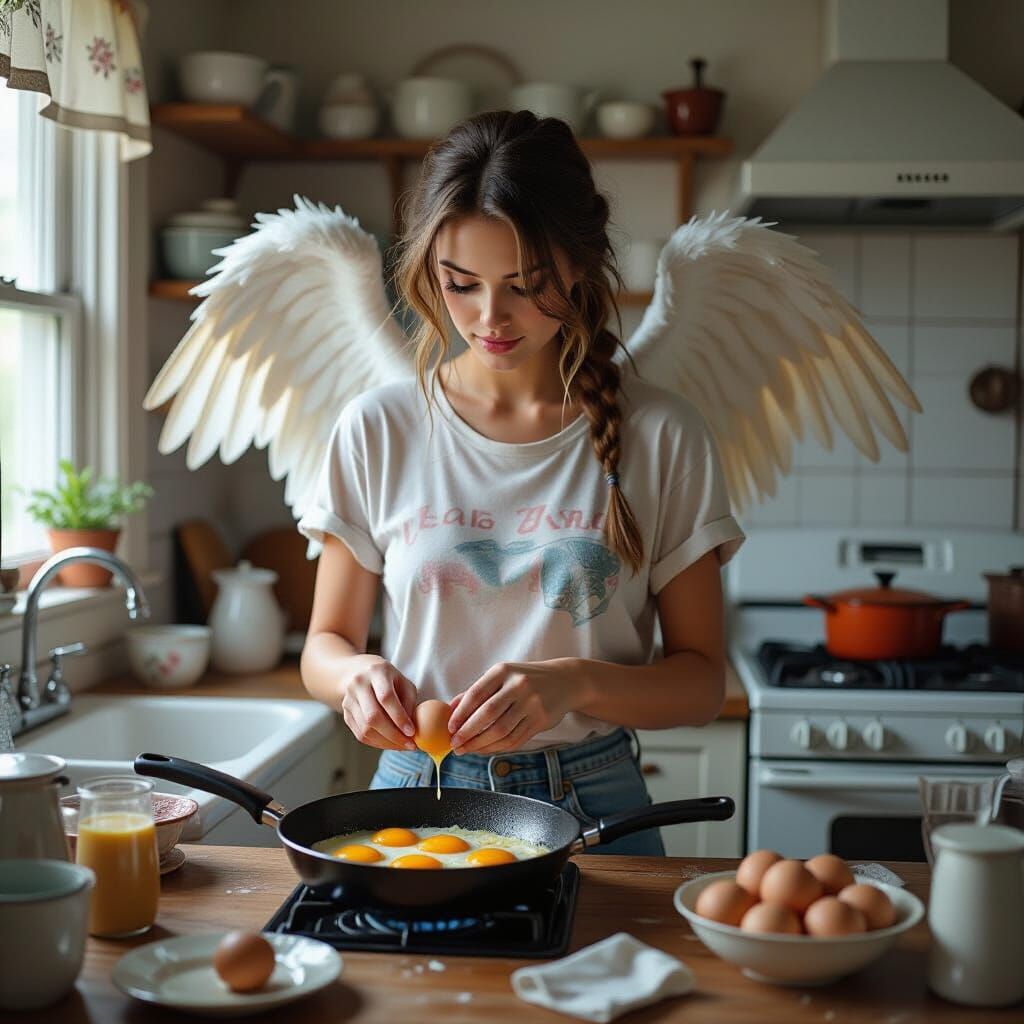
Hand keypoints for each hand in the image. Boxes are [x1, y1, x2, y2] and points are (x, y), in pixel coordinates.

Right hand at [338, 654, 417, 750]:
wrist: (359, 673)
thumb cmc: (389, 679)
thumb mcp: (404, 683)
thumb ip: (409, 702)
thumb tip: (410, 729)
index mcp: (376, 672)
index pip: (386, 697)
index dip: (399, 717)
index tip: (412, 732)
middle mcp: (358, 684)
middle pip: (373, 716)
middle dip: (393, 735)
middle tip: (409, 745)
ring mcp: (348, 700)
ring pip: (365, 729)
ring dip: (386, 742)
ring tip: (402, 746)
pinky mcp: (345, 714)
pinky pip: (360, 734)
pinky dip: (377, 743)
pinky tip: (390, 744)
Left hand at [447, 660, 579, 754]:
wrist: (566, 681)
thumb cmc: (525, 679)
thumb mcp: (503, 676)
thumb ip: (478, 691)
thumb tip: (450, 709)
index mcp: (503, 671)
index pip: (476, 694)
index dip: (460, 714)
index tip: (449, 728)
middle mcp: (518, 685)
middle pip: (488, 714)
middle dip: (468, 732)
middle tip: (455, 744)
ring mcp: (532, 703)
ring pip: (501, 730)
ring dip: (481, 744)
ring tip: (467, 750)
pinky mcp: (541, 720)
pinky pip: (515, 739)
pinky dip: (497, 748)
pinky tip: (485, 749)